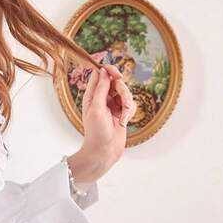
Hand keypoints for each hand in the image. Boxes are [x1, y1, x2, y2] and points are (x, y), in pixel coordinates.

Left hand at [68, 64, 134, 182]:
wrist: (104, 151)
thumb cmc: (96, 132)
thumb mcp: (96, 108)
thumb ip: (100, 89)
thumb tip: (103, 71)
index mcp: (92, 95)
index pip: (100, 73)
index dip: (110, 71)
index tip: (118, 76)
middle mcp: (102, 97)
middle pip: (117, 81)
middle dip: (123, 92)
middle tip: (123, 103)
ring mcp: (113, 104)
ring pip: (126, 92)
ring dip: (128, 104)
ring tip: (123, 118)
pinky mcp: (122, 112)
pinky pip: (131, 103)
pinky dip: (130, 111)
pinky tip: (124, 121)